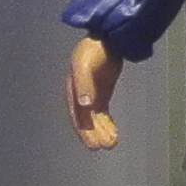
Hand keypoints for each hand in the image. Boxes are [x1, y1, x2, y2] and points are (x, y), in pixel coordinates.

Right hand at [67, 36, 124, 150]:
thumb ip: (83, 84)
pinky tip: (113, 133)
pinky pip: (102, 113)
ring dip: (102, 131)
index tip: (93, 145)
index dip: (84, 131)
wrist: (107, 39)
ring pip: (95, 119)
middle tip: (104, 147)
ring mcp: (90, 95)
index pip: (78, 116)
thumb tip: (84, 105)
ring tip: (112, 144)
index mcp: (72, 90)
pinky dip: (107, 123)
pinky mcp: (100, 93)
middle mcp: (79, 96)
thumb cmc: (92, 50)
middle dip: (93, 135)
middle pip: (86, 120)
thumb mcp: (84, 65)